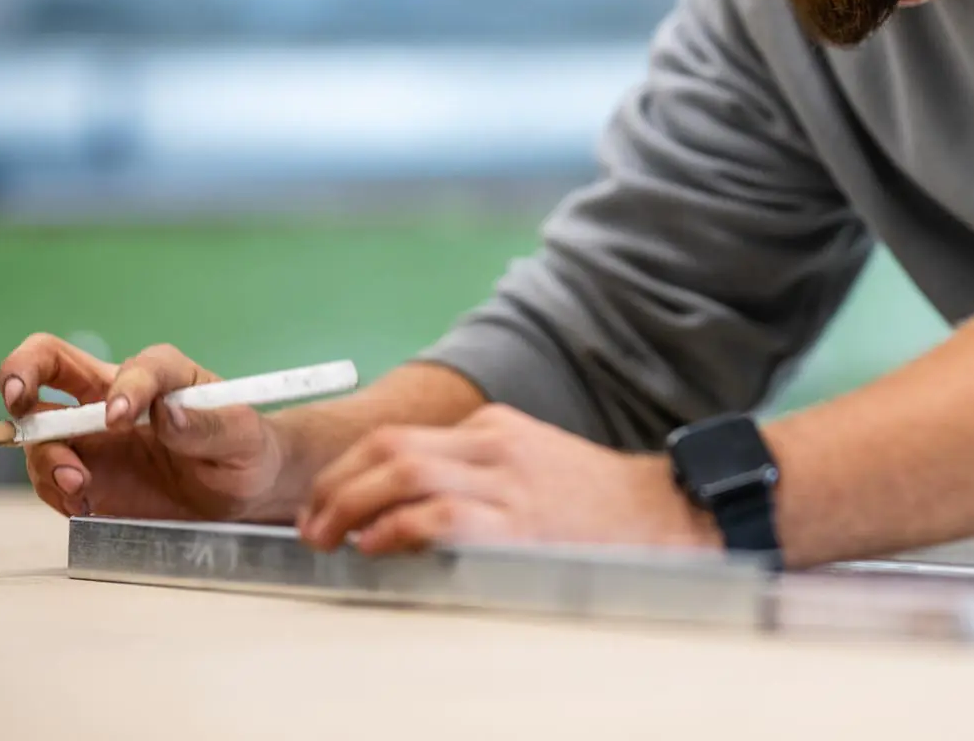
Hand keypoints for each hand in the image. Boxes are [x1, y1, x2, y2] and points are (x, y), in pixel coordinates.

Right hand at [0, 335, 291, 521]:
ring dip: (45, 453)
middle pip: (48, 361)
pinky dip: (53, 489)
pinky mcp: (84, 476)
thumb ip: (207, 425)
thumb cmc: (244, 451)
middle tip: (17, 394)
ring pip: (40, 428)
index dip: (125, 387)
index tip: (122, 417)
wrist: (237, 495)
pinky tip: (82, 503)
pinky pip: (49, 477)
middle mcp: (114, 395)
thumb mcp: (241, 438)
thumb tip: (169, 411)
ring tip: (77, 484)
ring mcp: (92, 436)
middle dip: (21, 369)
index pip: (134, 366)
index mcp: (159, 374)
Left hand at [295, 404, 716, 554]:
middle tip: (310, 523)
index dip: (350, 470)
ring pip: (403, 472)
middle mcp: (494, 444)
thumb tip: (407, 508)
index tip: (328, 502)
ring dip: (350, 505)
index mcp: (496, 428)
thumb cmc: (597, 508)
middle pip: (390, 447)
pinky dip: (395, 527)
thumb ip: (480, 473)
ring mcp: (505, 479)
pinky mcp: (515, 519)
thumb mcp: (533, 467)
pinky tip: (373, 545)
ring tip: (325, 536)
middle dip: (337, 484)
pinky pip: (438, 513)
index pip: (402, 437)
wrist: (663, 517)